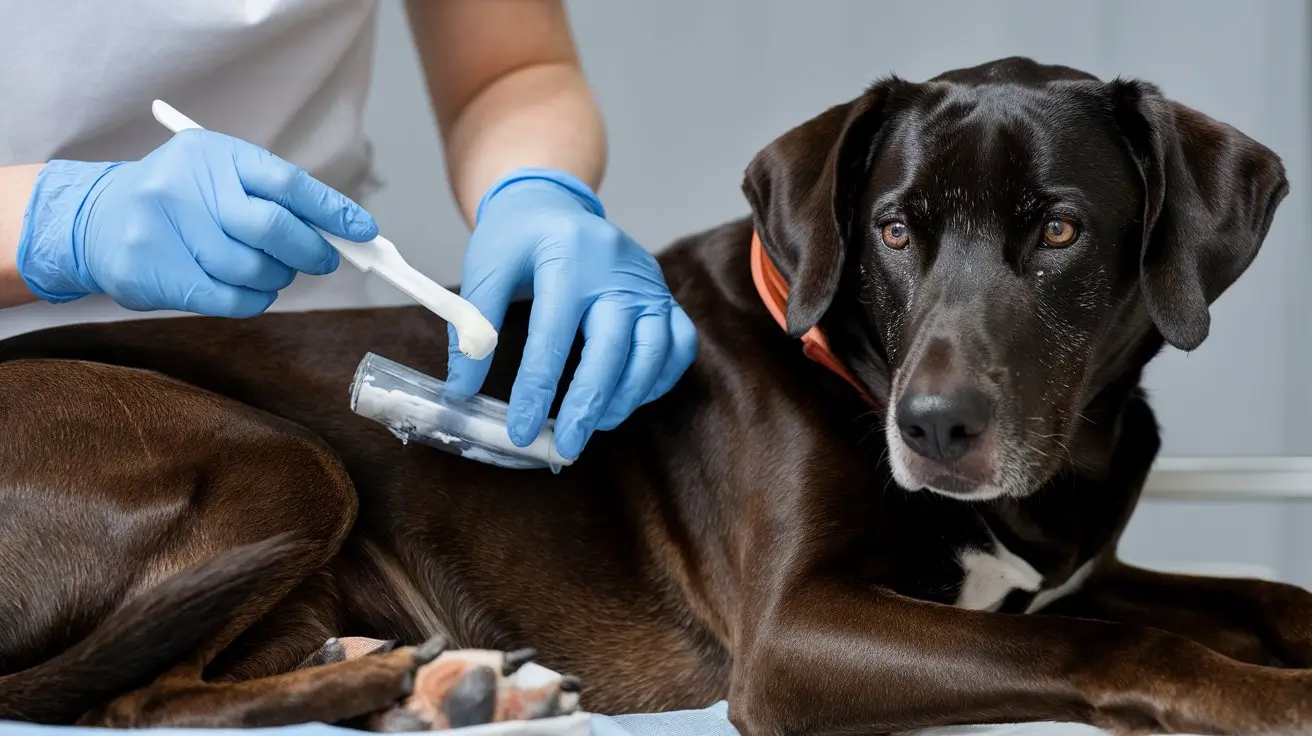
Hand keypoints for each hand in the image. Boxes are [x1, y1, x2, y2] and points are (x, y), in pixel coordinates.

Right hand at [16, 129, 376, 315]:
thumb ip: (278, 198)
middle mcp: (187, 185)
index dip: (332, 210)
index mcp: (215, 154)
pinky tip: (252, 289)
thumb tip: (346, 230)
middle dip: (310, 251)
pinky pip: (230, 298)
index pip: (288, 183)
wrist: (96, 218)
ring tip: (273, 271)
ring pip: (254, 269)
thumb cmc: (181, 199)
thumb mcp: (223, 176)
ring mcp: (166, 228)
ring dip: (278, 277)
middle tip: (323, 259)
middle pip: (273, 228)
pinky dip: (255, 299)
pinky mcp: (153, 271)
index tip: (364, 231)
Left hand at [445, 168, 696, 459]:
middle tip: (566, 447)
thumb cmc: (517, 238)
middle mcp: (617, 270)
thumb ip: (473, 327)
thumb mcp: (485, 268)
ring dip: (626, 397)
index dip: (536, 390)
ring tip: (593, 425)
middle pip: (612, 348)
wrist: (553, 203)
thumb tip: (462, 390)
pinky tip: (626, 398)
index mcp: (568, 257)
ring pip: (654, 351)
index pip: (553, 335)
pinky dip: (658, 379)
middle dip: (588, 405)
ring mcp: (648, 283)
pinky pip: (679, 345)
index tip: (520, 431)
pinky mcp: (664, 296)